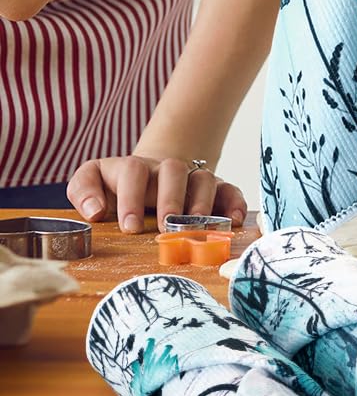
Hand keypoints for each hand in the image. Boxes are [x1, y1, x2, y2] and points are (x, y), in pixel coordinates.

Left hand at [66, 154, 246, 232]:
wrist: (148, 176)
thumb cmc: (116, 188)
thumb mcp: (91, 184)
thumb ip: (83, 191)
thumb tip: (96, 212)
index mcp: (133, 168)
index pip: (133, 171)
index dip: (131, 197)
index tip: (129, 227)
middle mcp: (164, 170)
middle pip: (173, 170)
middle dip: (170, 198)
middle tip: (166, 226)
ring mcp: (191, 178)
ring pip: (203, 178)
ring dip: (202, 202)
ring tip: (198, 225)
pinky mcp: (213, 189)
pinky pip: (228, 189)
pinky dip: (234, 202)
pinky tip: (233, 220)